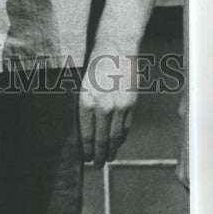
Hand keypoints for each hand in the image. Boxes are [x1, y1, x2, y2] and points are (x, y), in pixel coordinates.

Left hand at [79, 52, 136, 166]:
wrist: (115, 48)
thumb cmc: (93, 64)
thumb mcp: (81, 84)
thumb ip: (83, 106)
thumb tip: (82, 130)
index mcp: (86, 101)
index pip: (86, 135)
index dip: (86, 150)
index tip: (84, 158)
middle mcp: (103, 107)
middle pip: (101, 140)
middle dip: (98, 155)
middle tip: (95, 165)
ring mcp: (119, 107)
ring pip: (115, 137)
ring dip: (111, 150)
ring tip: (106, 158)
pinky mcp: (131, 105)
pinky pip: (126, 128)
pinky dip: (121, 139)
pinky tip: (117, 143)